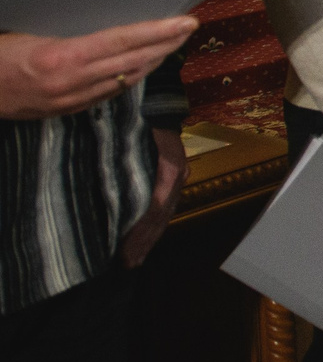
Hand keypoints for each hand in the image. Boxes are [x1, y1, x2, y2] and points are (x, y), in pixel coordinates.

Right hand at [0, 16, 196, 119]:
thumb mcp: (25, 33)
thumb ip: (64, 30)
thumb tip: (99, 15)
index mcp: (62, 58)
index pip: (123, 42)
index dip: (158, 32)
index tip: (185, 22)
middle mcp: (72, 82)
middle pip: (132, 61)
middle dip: (166, 44)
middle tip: (190, 28)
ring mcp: (70, 100)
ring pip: (125, 79)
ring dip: (153, 61)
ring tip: (174, 43)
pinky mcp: (66, 111)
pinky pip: (108, 92)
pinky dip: (130, 76)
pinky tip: (143, 65)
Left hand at [118, 127, 187, 266]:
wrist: (155, 98)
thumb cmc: (137, 117)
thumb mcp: (127, 143)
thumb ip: (119, 169)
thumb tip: (107, 201)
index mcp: (167, 169)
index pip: (154, 210)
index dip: (141, 235)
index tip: (125, 256)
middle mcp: (176, 174)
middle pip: (162, 216)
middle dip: (145, 241)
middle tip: (130, 264)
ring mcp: (177, 173)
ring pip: (166, 212)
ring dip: (151, 236)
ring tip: (137, 257)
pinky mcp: (174, 172)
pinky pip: (166, 203)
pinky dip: (155, 222)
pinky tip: (146, 234)